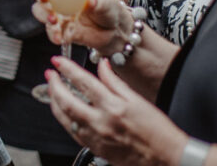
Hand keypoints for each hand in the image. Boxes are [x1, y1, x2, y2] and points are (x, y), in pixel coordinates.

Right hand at [30, 0, 130, 53]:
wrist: (115, 31)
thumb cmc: (110, 8)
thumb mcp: (107, 0)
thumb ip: (98, 0)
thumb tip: (89, 0)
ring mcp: (58, 14)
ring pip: (40, 11)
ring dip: (44, 14)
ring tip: (54, 19)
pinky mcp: (61, 29)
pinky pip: (51, 32)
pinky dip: (53, 34)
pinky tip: (59, 37)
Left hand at [44, 57, 186, 165]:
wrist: (166, 158)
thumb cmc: (158, 131)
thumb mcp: (138, 100)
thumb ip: (115, 81)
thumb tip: (103, 65)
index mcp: (113, 107)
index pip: (83, 82)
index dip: (67, 69)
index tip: (58, 61)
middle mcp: (101, 123)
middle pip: (67, 101)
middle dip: (54, 85)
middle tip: (50, 74)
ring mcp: (96, 138)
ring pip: (65, 119)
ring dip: (55, 102)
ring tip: (52, 91)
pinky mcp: (95, 149)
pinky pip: (73, 133)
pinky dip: (65, 120)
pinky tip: (64, 112)